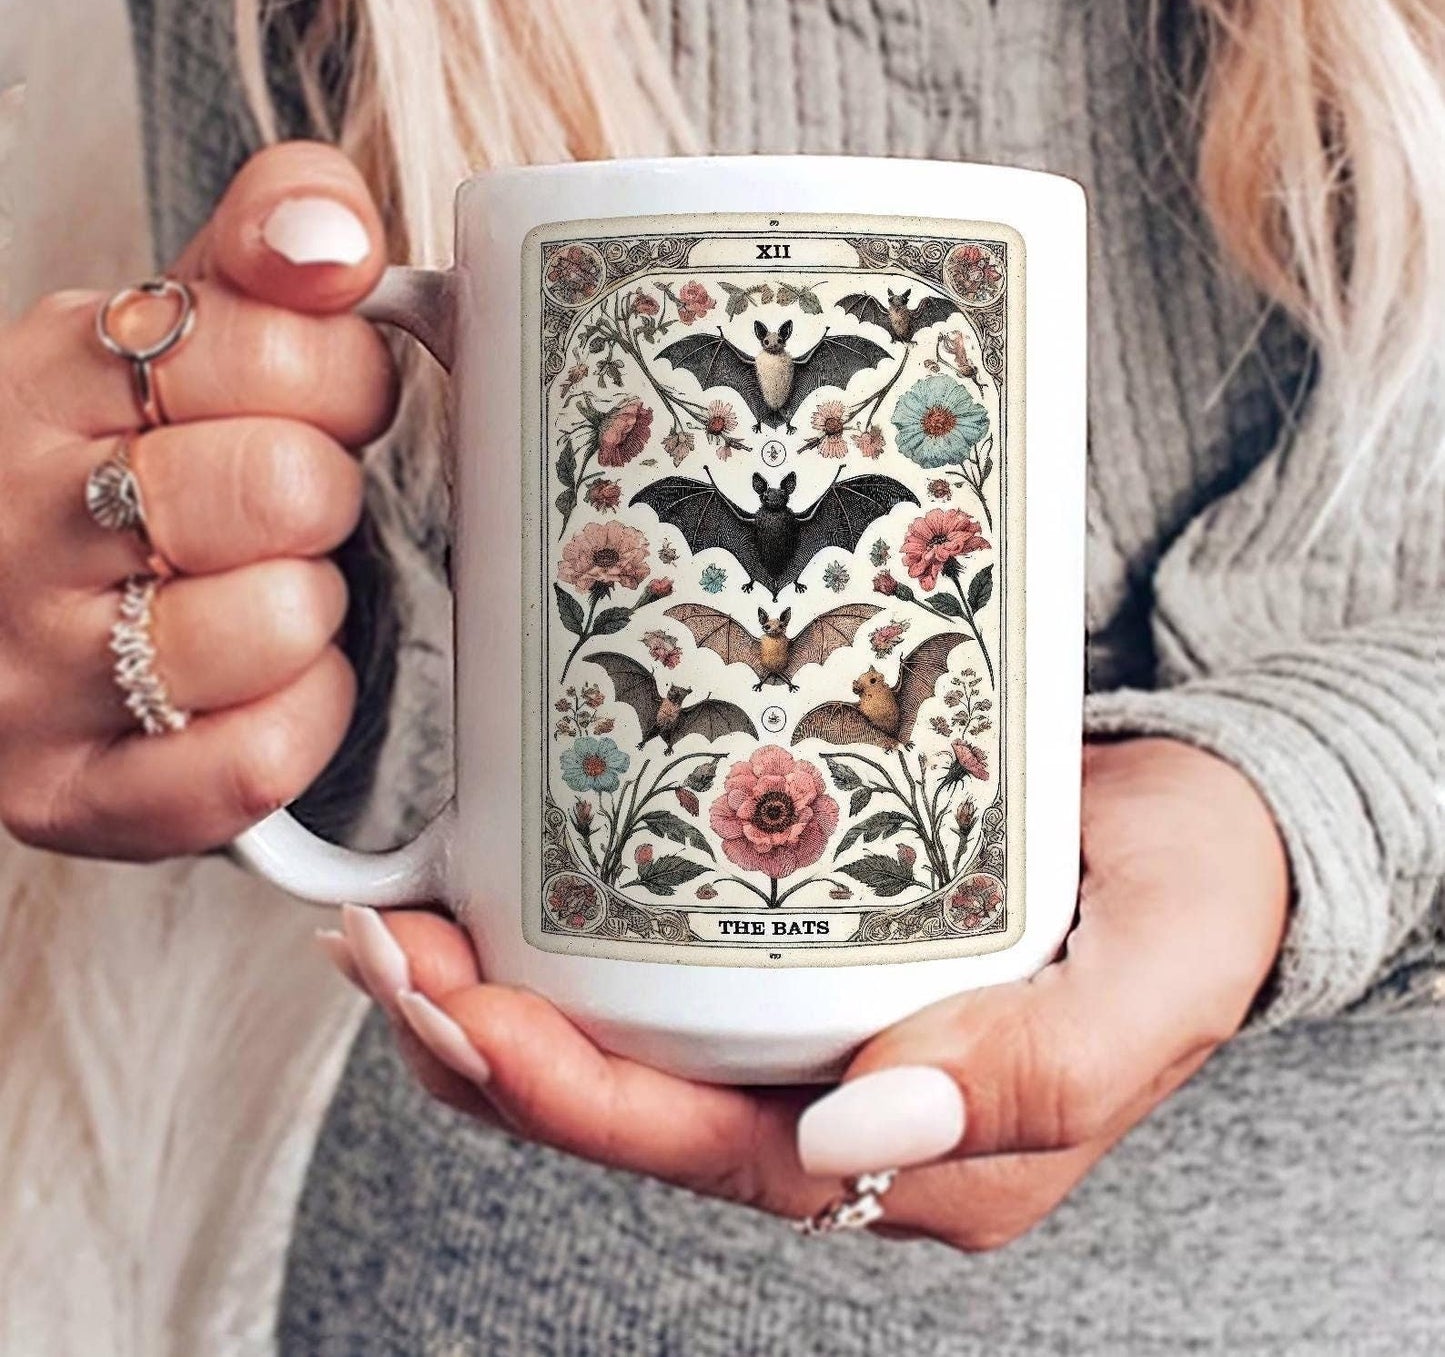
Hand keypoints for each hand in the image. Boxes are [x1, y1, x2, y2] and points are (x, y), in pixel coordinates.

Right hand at [0, 141, 396, 858]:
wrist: (1, 608)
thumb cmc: (126, 463)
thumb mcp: (174, 326)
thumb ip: (266, 247)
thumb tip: (331, 237)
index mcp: (52, 377)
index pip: (276, 344)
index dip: (340, 378)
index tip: (313, 403)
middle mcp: (19, 520)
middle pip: (282, 484)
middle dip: (323, 495)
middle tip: (287, 506)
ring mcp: (32, 669)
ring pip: (276, 621)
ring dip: (309, 609)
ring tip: (255, 590)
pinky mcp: (66, 791)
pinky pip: (254, 760)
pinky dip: (299, 719)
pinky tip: (263, 685)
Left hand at [323, 737, 1288, 1249]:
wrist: (1209, 832)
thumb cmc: (1190, 906)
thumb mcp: (1146, 989)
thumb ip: (1025, 1080)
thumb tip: (854, 1143)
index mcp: (917, 1160)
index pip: (709, 1157)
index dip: (574, 1099)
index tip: (469, 1012)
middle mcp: (841, 1119)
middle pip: (628, 1114)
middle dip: (486, 1047)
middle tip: (385, 949)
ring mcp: (810, 1043)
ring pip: (616, 1057)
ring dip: (492, 1000)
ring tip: (392, 926)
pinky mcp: (798, 965)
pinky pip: (650, 988)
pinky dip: (555, 952)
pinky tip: (487, 898)